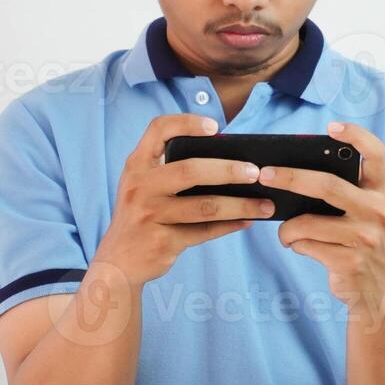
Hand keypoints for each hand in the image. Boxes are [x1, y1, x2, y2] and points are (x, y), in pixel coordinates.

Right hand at [94, 113, 276, 286]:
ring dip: (240, 205)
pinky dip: (230, 226)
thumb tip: (230, 162)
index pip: (158, 129)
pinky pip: (204, 231)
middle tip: (256, 172)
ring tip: (266, 204)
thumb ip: (170, 170)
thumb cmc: (143, 215)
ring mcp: (149, 215)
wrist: (118, 262)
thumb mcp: (143, 186)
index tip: (215, 127)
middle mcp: (140, 186)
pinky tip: (248, 220)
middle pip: (190, 170)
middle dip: (228, 170)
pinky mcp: (162, 242)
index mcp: (137, 165)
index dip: (186, 122)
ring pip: (204, 207)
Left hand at [263, 120, 384, 319]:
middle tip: (265, 174)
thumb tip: (287, 172)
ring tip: (286, 232)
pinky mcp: (350, 260)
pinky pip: (306, 244)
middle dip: (290, 178)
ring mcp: (366, 236)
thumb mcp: (358, 212)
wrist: (375, 289)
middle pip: (327, 184)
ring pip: (308, 221)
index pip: (376, 153)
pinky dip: (294, 244)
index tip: (331, 127)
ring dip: (287, 228)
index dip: (356, 136)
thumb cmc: (355, 240)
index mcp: (379, 191)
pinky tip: (299, 246)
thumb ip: (339, 192)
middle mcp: (377, 209)